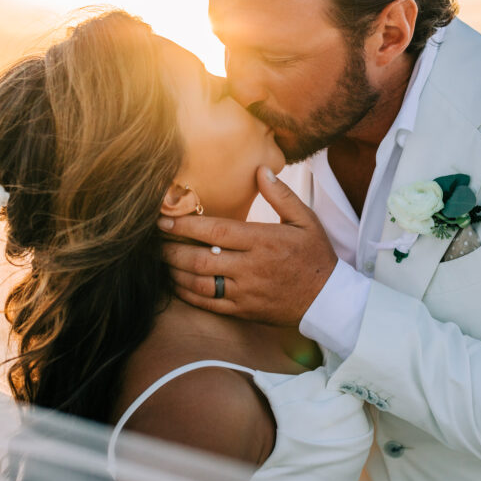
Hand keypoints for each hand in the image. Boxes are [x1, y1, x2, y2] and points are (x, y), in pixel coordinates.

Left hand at [160, 166, 337, 325]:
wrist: (327, 302)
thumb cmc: (315, 256)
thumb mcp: (306, 220)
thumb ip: (281, 195)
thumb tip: (261, 169)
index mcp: (263, 241)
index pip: (216, 232)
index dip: (185, 226)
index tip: (164, 220)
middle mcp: (250, 267)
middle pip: (200, 259)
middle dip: (171, 250)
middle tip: (153, 241)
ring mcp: (245, 292)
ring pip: (199, 284)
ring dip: (174, 272)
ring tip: (160, 261)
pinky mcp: (242, 311)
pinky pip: (208, 304)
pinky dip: (187, 294)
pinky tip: (176, 284)